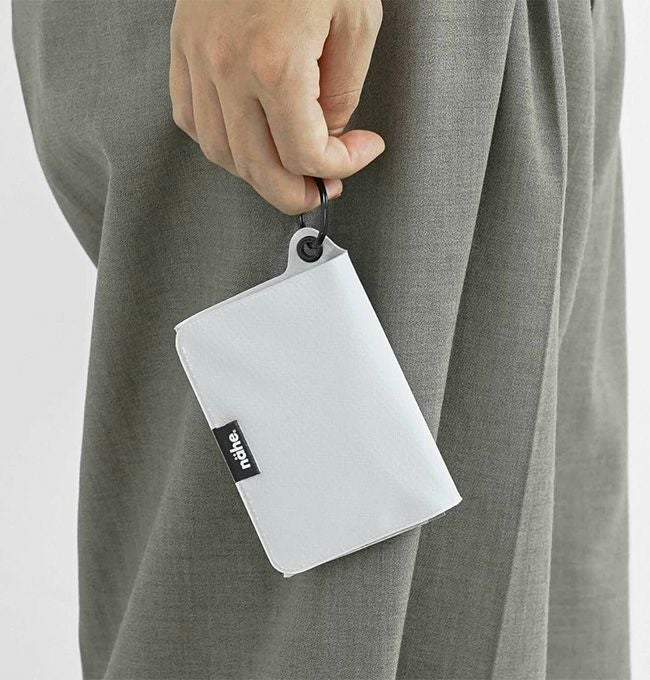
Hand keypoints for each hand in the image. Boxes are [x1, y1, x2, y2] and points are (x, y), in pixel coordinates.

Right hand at [170, 0, 383, 213]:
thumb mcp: (356, 21)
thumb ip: (341, 91)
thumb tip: (326, 134)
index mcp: (275, 62)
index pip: (305, 152)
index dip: (341, 166)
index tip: (360, 153)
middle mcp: (228, 68)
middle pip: (259, 169)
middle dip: (296, 192)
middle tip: (320, 191)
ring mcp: (198, 60)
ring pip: (221, 153)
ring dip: (258, 174)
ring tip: (287, 169)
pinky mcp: (184, 50)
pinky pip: (190, 120)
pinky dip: (220, 144)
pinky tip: (246, 141)